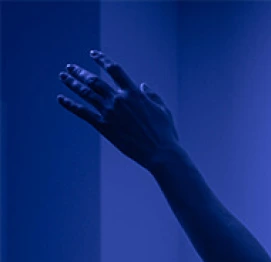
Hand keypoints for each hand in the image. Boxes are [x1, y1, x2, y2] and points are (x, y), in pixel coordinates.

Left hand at [57, 50, 180, 170]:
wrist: (160, 153)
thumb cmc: (165, 133)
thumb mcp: (162, 110)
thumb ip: (152, 95)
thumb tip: (142, 85)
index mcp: (133, 93)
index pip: (114, 70)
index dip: (102, 60)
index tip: (93, 54)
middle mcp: (118, 100)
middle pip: (94, 81)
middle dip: (80, 72)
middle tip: (70, 67)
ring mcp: (109, 113)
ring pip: (85, 94)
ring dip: (72, 84)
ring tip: (63, 77)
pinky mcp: (103, 126)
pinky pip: (82, 113)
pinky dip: (70, 105)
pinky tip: (61, 99)